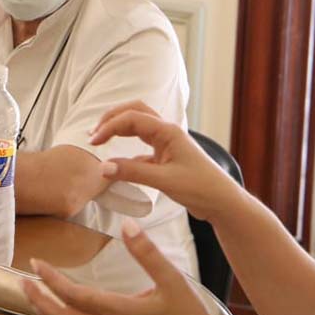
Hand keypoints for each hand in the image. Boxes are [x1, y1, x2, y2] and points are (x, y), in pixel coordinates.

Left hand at [23, 219, 244, 314]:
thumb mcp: (174, 282)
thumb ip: (148, 253)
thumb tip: (127, 225)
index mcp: (117, 311)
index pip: (73, 295)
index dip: (51, 279)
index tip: (35, 263)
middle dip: (38, 300)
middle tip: (22, 282)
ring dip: (47, 314)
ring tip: (35, 298)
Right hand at [90, 101, 244, 222]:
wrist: (222, 202)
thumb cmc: (200, 188)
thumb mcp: (164, 181)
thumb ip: (133, 172)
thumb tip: (103, 167)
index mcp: (168, 131)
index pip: (131, 119)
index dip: (109, 127)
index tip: (93, 142)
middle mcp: (167, 132)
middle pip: (134, 112)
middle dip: (112, 118)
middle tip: (94, 133)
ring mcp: (167, 144)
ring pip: (138, 126)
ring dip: (119, 128)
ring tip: (100, 139)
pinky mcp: (166, 157)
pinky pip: (142, 146)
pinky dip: (127, 150)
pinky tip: (118, 164)